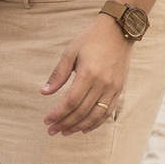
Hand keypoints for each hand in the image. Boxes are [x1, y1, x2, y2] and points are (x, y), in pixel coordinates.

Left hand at [41, 14, 131, 134]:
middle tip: (51, 130)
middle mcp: (103, 84)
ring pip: (96, 115)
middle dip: (65, 123)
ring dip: (79, 126)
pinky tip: (84, 128)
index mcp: (88, 74)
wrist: (118, 32)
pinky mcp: (119, 90)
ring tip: (65, 131)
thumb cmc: (90, 39)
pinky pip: (108, 112)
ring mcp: (113, 89)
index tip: (46, 120)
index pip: (70, 101)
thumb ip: (58, 74)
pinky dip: (96, 122)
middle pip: (82, 111)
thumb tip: (44, 92)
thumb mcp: (70, 52)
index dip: (58, 113)